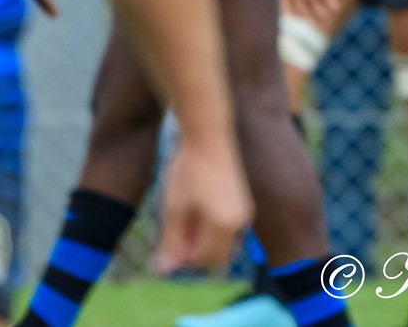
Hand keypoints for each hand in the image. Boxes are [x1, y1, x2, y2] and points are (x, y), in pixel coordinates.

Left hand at [151, 135, 249, 274]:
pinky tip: (197, 210)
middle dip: (193, 252)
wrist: (209, 136)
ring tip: (185, 217)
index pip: (200, 259)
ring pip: (222, 246)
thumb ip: (170, 242)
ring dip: (203, 242)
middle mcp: (240, 224)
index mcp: (223, 226)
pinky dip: (212, 231)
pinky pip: (228, 232)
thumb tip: (163, 270)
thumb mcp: (174, 208)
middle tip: (175, 229)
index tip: (166, 237)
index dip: (179, 255)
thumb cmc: (188, 170)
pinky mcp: (244, 206)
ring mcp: (245, 215)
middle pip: (215, 258)